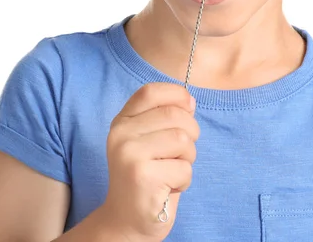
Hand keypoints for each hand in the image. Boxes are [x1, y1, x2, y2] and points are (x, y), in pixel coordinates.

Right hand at [98, 82, 198, 240]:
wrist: (126, 221)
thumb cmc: (147, 176)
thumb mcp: (149, 140)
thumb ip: (164, 117)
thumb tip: (190, 101)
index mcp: (122, 122)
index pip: (150, 92)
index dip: (176, 94)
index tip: (189, 106)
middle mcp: (121, 135)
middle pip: (175, 115)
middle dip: (191, 133)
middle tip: (182, 153)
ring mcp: (129, 155)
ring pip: (183, 140)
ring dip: (188, 159)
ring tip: (172, 171)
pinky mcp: (143, 177)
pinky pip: (184, 168)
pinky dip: (184, 181)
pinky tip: (168, 188)